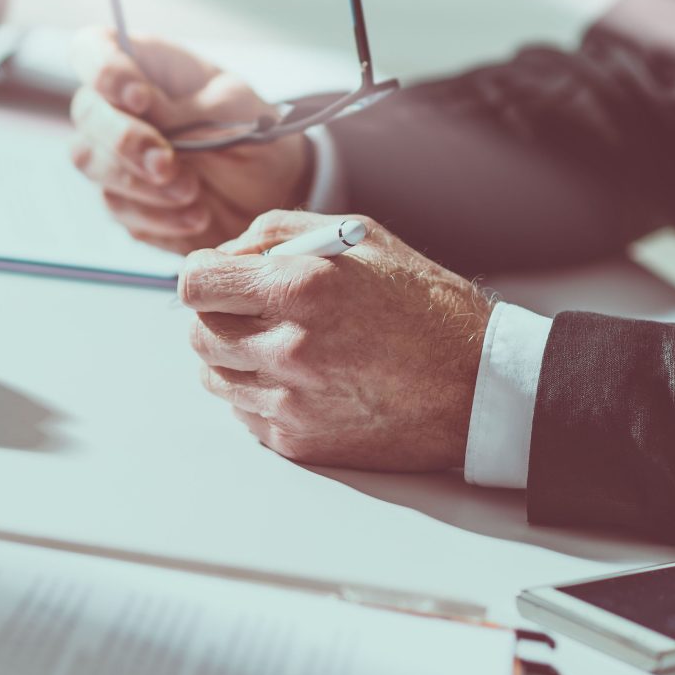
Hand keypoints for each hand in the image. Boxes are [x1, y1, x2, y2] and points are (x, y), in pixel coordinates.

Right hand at [68, 29, 312, 252]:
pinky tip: (195, 216)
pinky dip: (156, 216)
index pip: (93, 49)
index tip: (138, 98)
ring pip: (90, 161)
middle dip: (124, 141)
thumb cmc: (253, 129)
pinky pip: (117, 206)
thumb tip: (139, 105)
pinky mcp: (122, 196)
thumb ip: (185, 109)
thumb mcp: (234, 109)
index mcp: (145, 65)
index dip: (101, 69)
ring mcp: (113, 153)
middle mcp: (118, 105)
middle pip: (86, 111)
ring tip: (192, 193)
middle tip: (166, 164)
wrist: (272, 189)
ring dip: (139, 183)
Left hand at [177, 210, 491, 471]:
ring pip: (214, 376)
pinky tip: (300, 380)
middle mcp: (290, 347)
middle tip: (252, 312)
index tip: (218, 279)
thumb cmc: (423, 305)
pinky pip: (243, 413)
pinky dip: (258, 395)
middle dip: (217, 317)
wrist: (479, 386)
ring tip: (278, 345)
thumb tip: (221, 254)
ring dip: (232, 358)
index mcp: (301, 288)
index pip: (195, 284)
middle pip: (198, 332)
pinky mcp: (299, 441)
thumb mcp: (358, 239)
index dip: (202, 277)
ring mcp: (292, 401)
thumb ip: (276, 234)